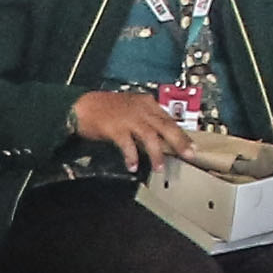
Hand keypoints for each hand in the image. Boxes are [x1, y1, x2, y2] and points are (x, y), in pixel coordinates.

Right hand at [69, 88, 187, 169]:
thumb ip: (145, 120)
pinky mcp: (115, 128)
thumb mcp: (130, 109)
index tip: (191, 147)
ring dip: (156, 154)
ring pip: (150, 137)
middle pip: (166, 126)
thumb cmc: (104, 109)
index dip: (182, 134)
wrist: (81, 106)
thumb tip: (159, 139)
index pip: (169, 119)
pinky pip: (128, 145)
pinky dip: (132, 156)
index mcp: (146, 103)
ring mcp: (128, 118)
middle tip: (189, 155)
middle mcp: (141, 109)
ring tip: (158, 168)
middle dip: (179, 142)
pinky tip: (132, 166)